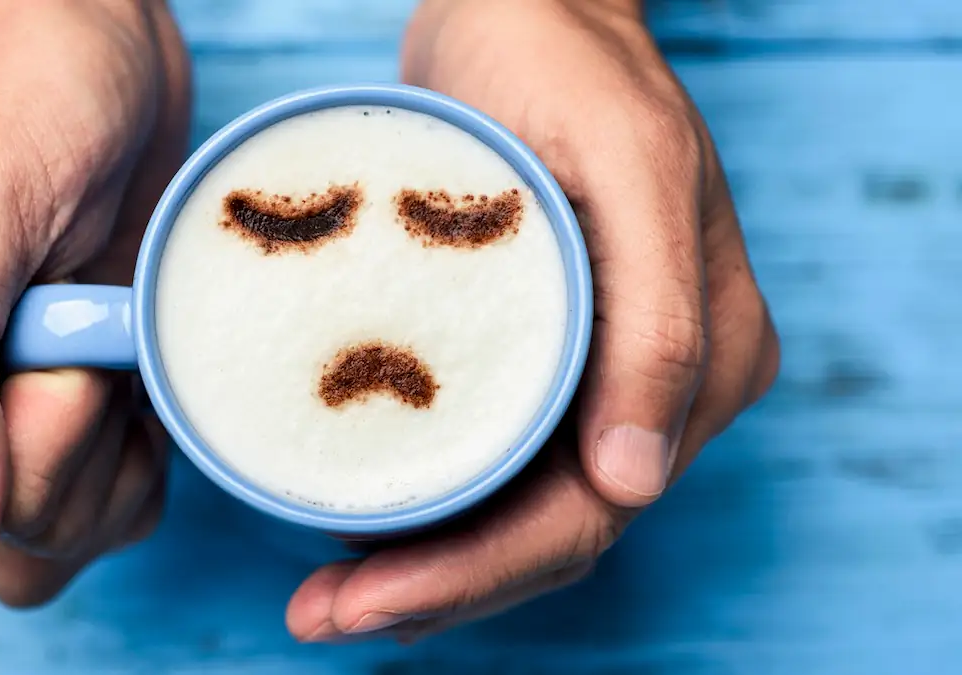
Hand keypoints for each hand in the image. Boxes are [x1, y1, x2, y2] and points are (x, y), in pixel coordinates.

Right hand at [0, 0, 190, 604]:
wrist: (94, 56)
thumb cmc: (18, 106)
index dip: (52, 420)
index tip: (71, 311)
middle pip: (30, 528)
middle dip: (94, 431)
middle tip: (102, 314)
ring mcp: (2, 419)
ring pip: (77, 531)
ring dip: (131, 448)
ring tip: (125, 332)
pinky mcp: (72, 411)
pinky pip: (121, 501)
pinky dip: (155, 449)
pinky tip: (147, 362)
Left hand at [286, 0, 779, 641]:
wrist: (525, 8)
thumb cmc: (565, 64)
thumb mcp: (626, 168)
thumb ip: (657, 325)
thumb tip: (634, 481)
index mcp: (700, 354)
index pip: (589, 510)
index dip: (477, 574)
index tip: (365, 601)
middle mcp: (662, 384)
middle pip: (549, 532)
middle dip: (436, 590)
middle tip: (319, 615)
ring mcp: (604, 374)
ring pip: (518, 512)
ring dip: (427, 568)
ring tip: (326, 595)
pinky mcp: (549, 355)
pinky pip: (496, 460)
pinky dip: (433, 508)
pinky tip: (360, 527)